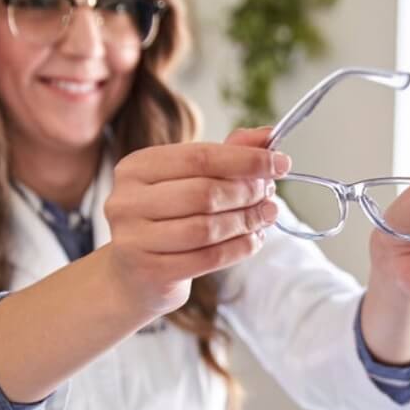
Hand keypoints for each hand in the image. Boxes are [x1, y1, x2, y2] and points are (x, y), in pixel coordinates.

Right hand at [105, 128, 285, 315]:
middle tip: (270, 196)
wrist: (134, 274)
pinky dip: (239, 248)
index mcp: (137, 167)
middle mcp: (128, 200)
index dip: (246, 160)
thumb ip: (226, 154)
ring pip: (207, 228)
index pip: (200, 157)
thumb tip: (268, 136)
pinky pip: (208, 258)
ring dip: (246, 222)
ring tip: (265, 217)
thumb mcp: (190, 181)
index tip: (281, 163)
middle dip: (247, 194)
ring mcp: (134, 238)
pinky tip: (254, 240)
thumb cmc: (167, 220)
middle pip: (205, 193)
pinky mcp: (150, 271)